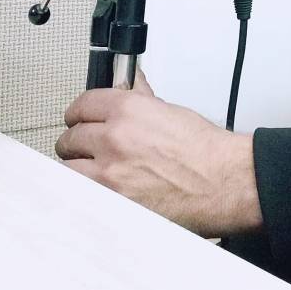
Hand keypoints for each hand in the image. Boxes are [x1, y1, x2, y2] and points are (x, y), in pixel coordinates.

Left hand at [55, 75, 262, 237]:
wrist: (222, 182)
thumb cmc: (205, 151)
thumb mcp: (171, 112)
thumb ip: (142, 100)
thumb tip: (132, 87)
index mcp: (128, 110)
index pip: (82, 104)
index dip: (79, 113)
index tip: (79, 118)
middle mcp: (114, 138)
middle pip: (70, 137)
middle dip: (77, 142)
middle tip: (85, 147)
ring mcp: (109, 173)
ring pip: (68, 168)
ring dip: (76, 168)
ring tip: (87, 171)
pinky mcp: (112, 202)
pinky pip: (81, 195)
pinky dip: (84, 193)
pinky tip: (94, 191)